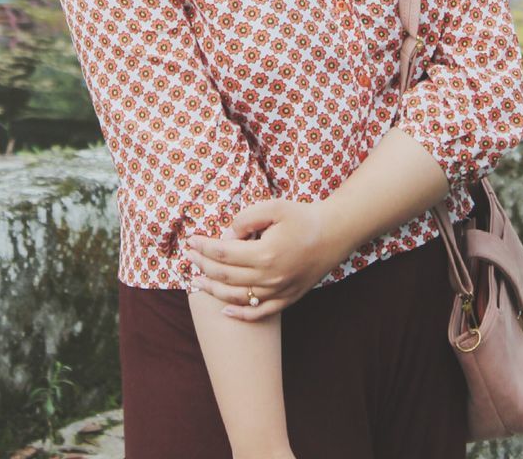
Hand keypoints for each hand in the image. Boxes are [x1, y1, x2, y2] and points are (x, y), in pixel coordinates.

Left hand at [183, 198, 342, 321]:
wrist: (334, 234)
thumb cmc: (303, 217)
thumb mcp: (274, 207)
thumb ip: (246, 218)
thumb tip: (226, 234)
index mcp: (265, 253)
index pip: (224, 253)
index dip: (204, 247)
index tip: (191, 240)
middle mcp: (270, 277)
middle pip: (226, 276)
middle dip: (203, 266)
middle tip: (188, 257)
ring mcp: (279, 291)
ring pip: (238, 297)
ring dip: (214, 290)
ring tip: (196, 282)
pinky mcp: (288, 298)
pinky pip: (260, 312)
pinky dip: (241, 314)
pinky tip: (225, 310)